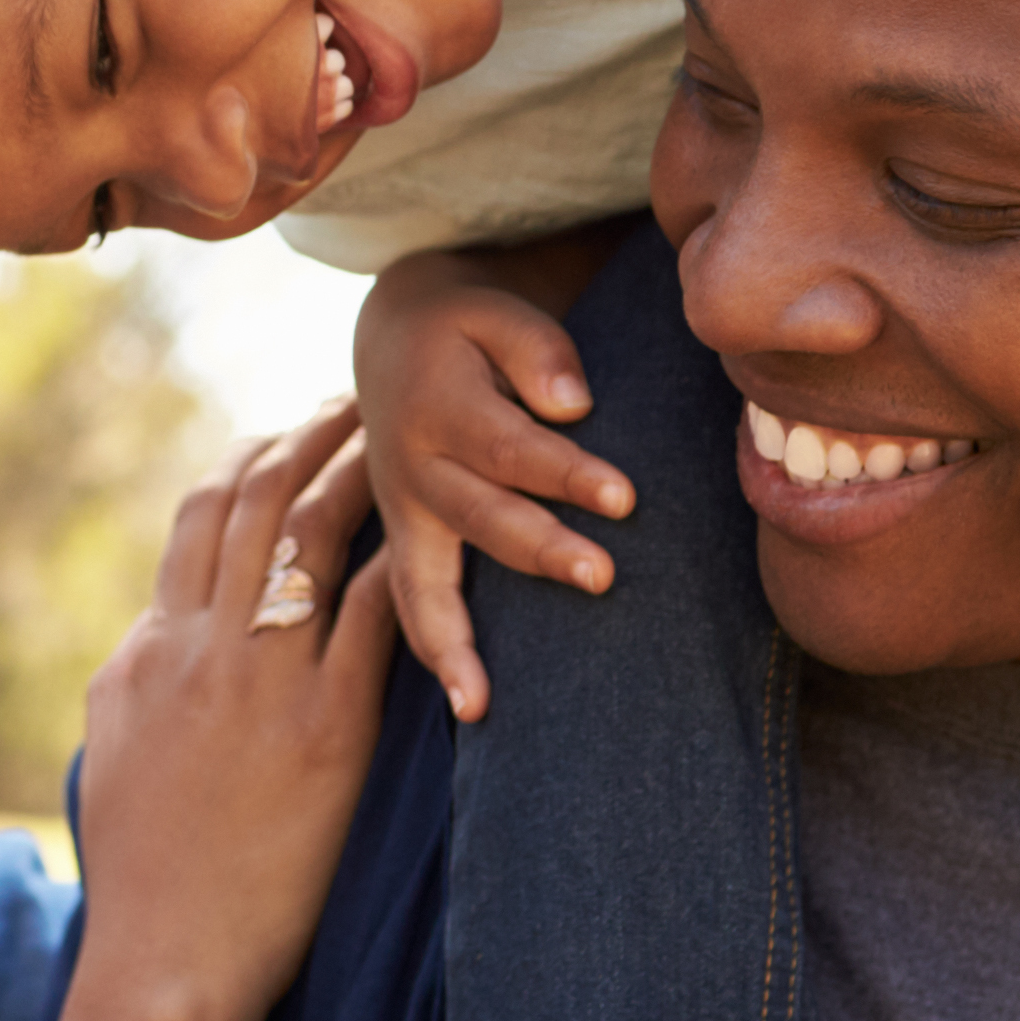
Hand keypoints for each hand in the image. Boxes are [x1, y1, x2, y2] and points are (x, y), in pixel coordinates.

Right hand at [65, 404, 402, 1020]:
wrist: (167, 959)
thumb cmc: (145, 872)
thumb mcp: (114, 748)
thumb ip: (136, 674)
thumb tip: (152, 628)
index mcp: (151, 647)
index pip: (199, 514)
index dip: (250, 456)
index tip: (290, 431)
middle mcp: (200, 646)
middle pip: (257, 499)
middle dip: (310, 436)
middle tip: (360, 402)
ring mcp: (263, 683)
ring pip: (312, 535)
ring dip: (360, 472)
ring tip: (407, 437)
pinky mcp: (327, 731)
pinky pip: (374, 616)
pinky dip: (406, 560)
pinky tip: (444, 529)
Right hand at [350, 258, 628, 722]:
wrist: (395, 341)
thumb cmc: (468, 330)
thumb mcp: (495, 313)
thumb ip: (536, 349)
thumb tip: (573, 404)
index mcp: (439, 405)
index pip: (509, 447)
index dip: (564, 473)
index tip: (624, 499)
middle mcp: (412, 466)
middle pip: (479, 516)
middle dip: (539, 549)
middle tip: (601, 577)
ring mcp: (404, 512)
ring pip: (426, 580)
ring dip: (459, 638)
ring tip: (482, 699)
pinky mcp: (407, 541)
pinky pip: (410, 605)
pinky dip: (435, 654)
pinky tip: (471, 707)